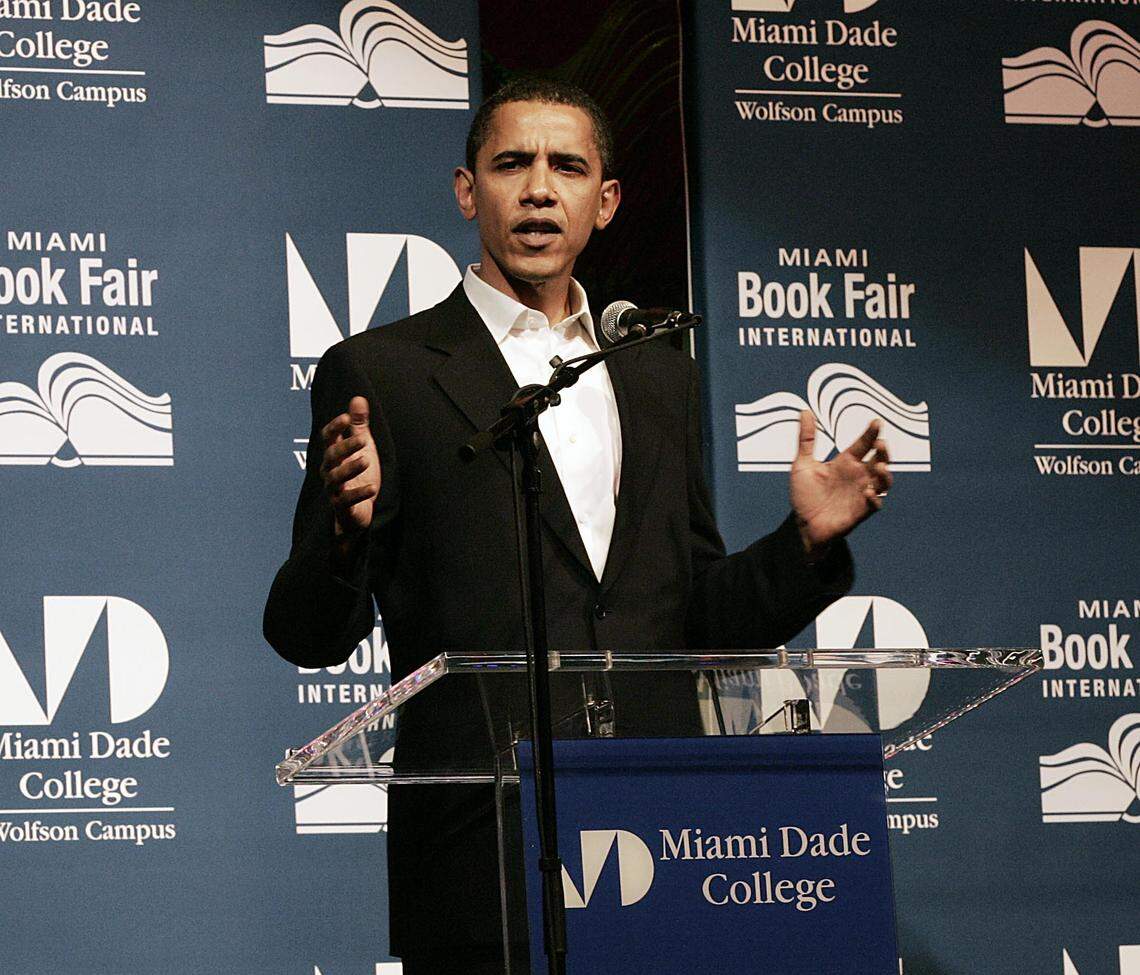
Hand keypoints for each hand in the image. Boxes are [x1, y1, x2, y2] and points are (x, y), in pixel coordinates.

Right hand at [320, 396, 379, 534]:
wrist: (359, 511)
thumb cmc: (358, 475)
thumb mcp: (361, 448)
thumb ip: (358, 426)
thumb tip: (358, 398)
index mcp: (333, 455)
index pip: (328, 438)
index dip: (335, 427)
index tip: (345, 418)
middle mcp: (329, 471)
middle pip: (331, 456)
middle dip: (345, 447)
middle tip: (363, 440)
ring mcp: (334, 490)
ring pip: (336, 478)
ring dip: (350, 469)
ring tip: (366, 460)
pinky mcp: (341, 507)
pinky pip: (346, 500)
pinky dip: (358, 494)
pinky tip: (372, 488)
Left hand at [790, 411, 891, 550]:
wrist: (803, 524)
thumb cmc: (805, 495)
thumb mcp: (802, 464)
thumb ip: (806, 439)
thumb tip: (804, 411)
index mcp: (846, 463)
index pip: (863, 445)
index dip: (870, 433)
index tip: (876, 422)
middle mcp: (858, 476)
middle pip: (879, 460)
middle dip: (884, 451)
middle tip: (880, 443)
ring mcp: (862, 493)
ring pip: (884, 481)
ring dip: (885, 474)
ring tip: (881, 466)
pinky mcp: (861, 511)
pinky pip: (875, 504)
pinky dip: (875, 498)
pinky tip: (867, 492)